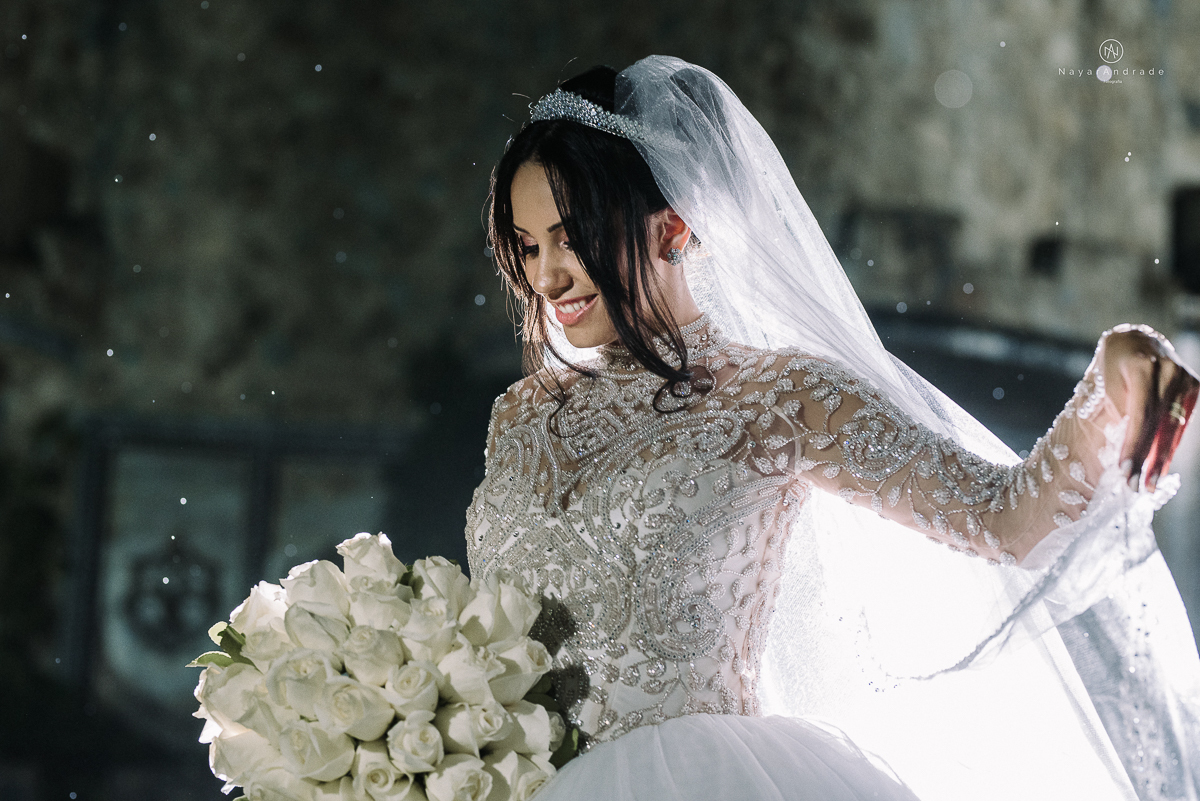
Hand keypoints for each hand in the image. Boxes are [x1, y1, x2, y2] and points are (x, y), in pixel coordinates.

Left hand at [1101, 324, 1199, 490]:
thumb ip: (1118, 414)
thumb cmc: (1113, 368)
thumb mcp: (1107, 385)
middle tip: (1136, 487)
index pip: (1140, 414)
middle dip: (1146, 459)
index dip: (1134, 445)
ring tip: (1149, 484)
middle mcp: (1169, 371)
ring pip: (1173, 427)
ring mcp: (1186, 378)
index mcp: (1143, 366)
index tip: (1125, 472)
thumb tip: (1127, 454)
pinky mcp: (1194, 387)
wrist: (1135, 342)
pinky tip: (1161, 466)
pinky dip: (1170, 446)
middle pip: (1158, 424)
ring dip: (1161, 459)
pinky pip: (1181, 423)